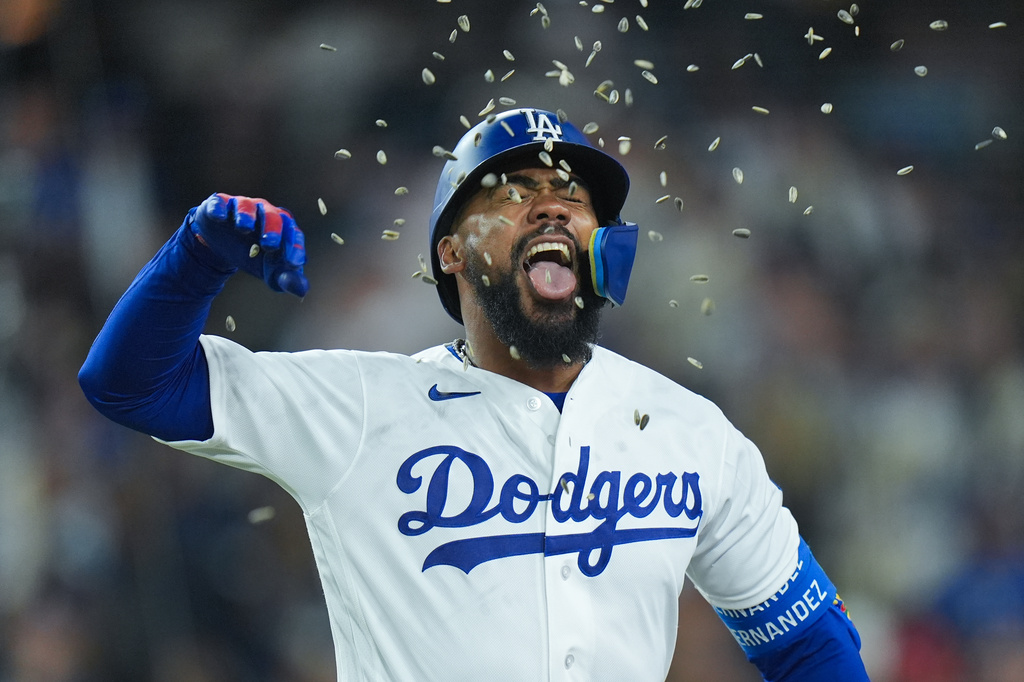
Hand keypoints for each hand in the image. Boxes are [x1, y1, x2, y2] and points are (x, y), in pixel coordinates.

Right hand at [189, 193, 308, 296]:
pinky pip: (220, 203)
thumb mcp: (271, 271)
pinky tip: (219, 217)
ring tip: (244, 228)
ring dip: (246, 216)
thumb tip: (302, 291)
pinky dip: (219, 208)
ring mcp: (241, 206)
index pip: (293, 233)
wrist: (222, 246)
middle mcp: (264, 211)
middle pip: (273, 216)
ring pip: (246, 206)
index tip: (293, 263)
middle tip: (270, 245)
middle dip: (272, 229)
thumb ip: (288, 279)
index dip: (295, 247)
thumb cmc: (255, 255)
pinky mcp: (219, 205)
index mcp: (283, 227)